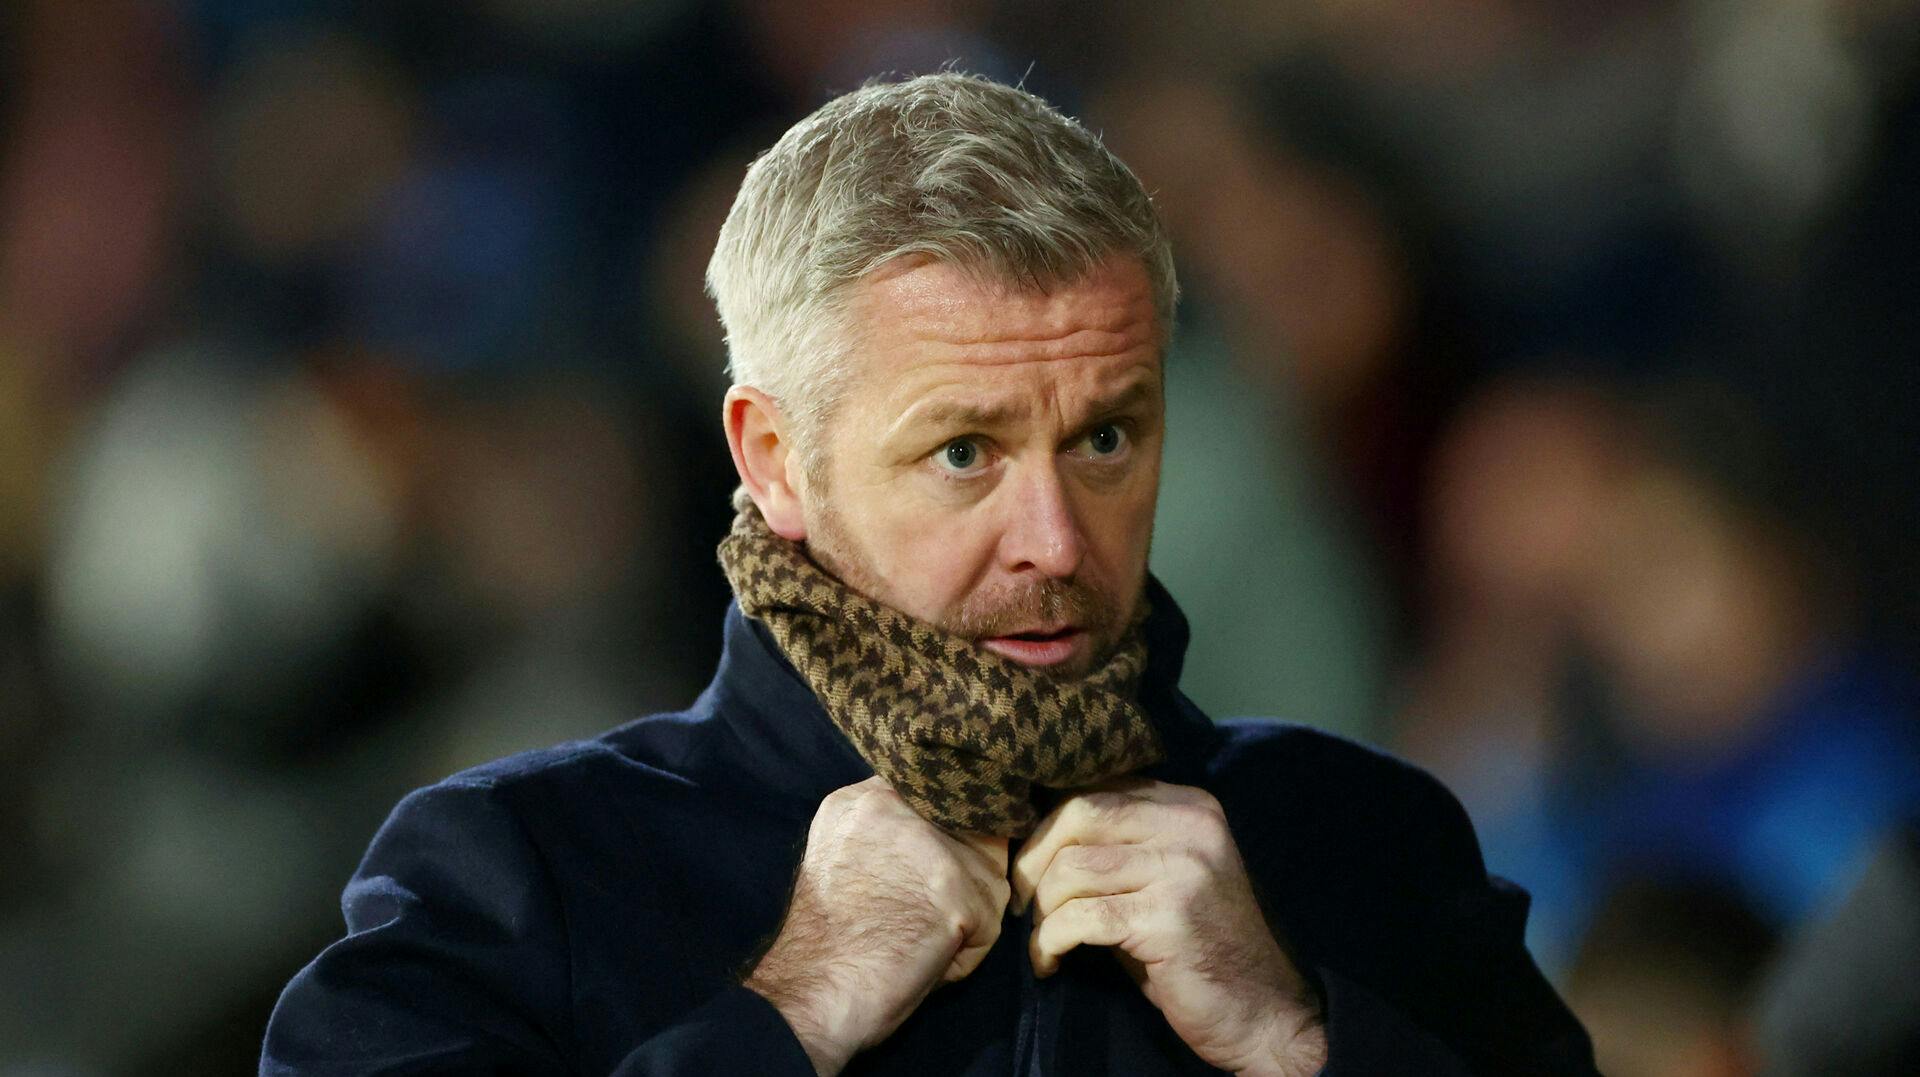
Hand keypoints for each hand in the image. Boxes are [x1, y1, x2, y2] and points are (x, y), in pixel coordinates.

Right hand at [745, 776, 1010, 1074]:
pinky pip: (988, 925)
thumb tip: (952, 836)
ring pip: (989, 880)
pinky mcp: (954, 890)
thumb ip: (895, 832)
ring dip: (966, 921)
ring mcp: (929, 844)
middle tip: (913, 918)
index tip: (922, 881)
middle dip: (962, 881)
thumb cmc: (827, 944)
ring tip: (914, 941)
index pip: (945, 801)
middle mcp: (897, 804)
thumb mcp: (848, 856)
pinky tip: (922, 960)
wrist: (808, 994)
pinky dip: (965, 957)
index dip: (947, 844)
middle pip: (975, 836)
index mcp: (868, 795)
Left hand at [1011, 779, 1326, 1075]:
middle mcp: (1190, 825)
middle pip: (1078, 813)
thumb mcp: (1162, 880)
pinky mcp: (1168, 918)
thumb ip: (1118, 847)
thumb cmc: (1199, 949)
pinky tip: (1050, 962)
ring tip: (1042, 939)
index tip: (1030, 867)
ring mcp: (1183, 869)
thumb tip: (1037, 834)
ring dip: (1041, 908)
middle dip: (1033, 860)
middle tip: (1022, 903)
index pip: (1095, 789)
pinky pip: (1081, 917)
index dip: (1047, 827)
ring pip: (1072, 866)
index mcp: (1189, 806)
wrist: (1262, 1011)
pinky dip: (1050, 941)